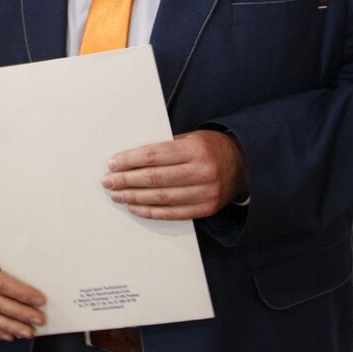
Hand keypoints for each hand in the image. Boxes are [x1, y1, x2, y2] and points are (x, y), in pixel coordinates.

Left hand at [102, 130, 249, 219]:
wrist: (244, 165)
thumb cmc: (210, 147)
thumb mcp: (191, 138)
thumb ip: (165, 147)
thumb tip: (129, 158)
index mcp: (195, 149)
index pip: (154, 155)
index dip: (129, 161)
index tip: (112, 163)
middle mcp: (202, 172)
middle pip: (155, 178)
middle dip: (126, 180)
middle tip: (108, 181)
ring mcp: (206, 193)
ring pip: (161, 198)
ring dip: (134, 197)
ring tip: (117, 195)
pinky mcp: (207, 209)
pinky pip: (173, 213)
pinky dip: (150, 211)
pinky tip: (135, 207)